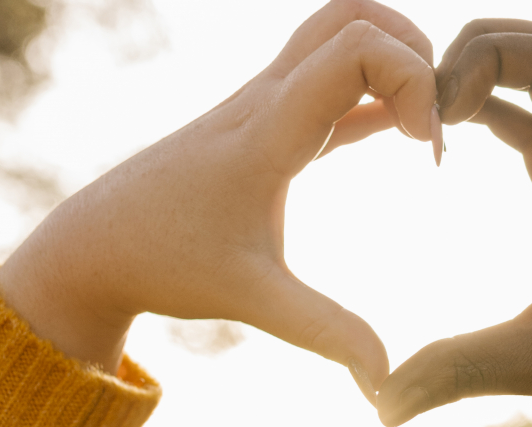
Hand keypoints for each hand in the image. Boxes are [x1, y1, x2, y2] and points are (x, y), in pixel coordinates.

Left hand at [0, 0, 439, 404]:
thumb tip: (386, 379)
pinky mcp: (266, 123)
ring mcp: (265, 104)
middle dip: (414, 50)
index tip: (427, 147)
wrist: (96, 244)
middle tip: (435, 118)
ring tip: (421, 132)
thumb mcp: (251, 297)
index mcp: (268, 127)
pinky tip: (398, 133)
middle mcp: (267, 97)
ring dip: (394, 64)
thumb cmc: (165, 262)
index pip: (357, 47)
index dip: (414, 79)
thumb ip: (323, 331)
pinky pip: (330, 82)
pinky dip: (374, 92)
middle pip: (353, 15)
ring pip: (339, 37)